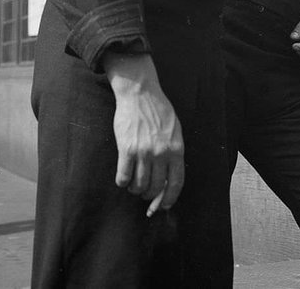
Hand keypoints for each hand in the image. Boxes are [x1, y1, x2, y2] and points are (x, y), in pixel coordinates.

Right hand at [103, 52, 184, 214]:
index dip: (169, 199)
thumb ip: (174, 152)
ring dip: (135, 189)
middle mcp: (161, 153)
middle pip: (156, 188)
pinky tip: (123, 177)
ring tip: (133, 182)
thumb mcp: (175, 130)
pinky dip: (123, 182)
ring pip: (139, 185)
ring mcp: (144, 152)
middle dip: (149, 195)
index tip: (162, 206)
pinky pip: (123, 178)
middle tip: (144, 191)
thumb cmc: (158, 110)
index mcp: (176, 149)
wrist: (139, 93)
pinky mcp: (127, 149)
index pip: (176, 183)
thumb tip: (169, 178)